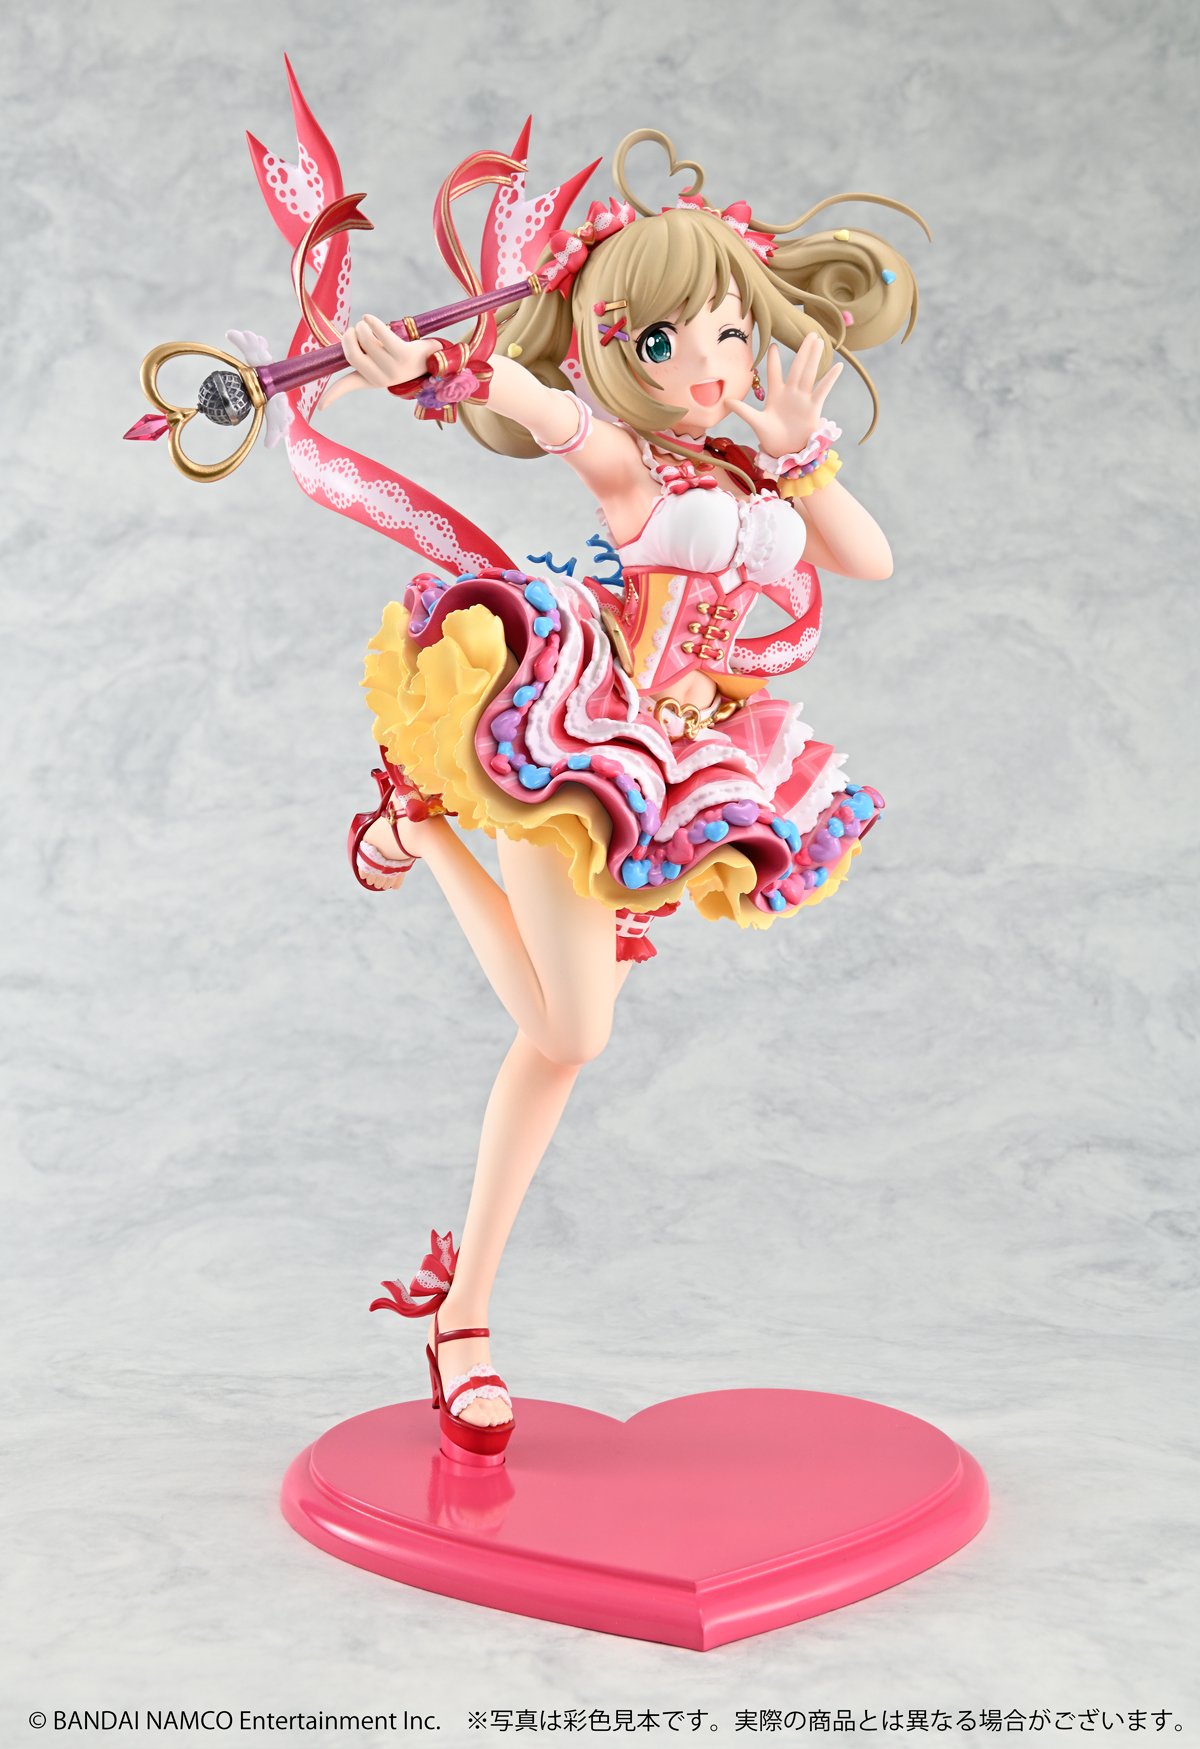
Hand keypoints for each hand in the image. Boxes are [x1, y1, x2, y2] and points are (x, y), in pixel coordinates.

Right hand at [316, 314, 438, 411]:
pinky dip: (371, 321)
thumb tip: (346, 344)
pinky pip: (380, 333)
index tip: (319, 408)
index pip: (347, 386)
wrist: (430, 358)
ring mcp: (392, 368)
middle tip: (354, 329)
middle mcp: (381, 379)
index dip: (332, 396)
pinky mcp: (403, 355)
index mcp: (371, 380)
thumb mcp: (380, 361)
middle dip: (349, 336)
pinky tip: (369, 318)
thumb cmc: (399, 357)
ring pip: (365, 339)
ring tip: (367, 324)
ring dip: (362, 326)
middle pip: (351, 354)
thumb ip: (363, 356)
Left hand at [728, 332, 842, 459]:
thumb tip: (727, 401)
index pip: (774, 373)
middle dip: (803, 351)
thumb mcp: (756, 422)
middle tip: (809, 333)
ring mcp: (803, 399)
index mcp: (776, 395)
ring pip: (809, 374)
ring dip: (814, 358)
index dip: (774, 360)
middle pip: (797, 367)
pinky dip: (830, 379)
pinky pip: (822, 390)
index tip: (774, 345)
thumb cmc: (771, 438)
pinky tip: (838, 366)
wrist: (786, 453)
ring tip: (820, 341)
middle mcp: (791, 393)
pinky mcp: (813, 407)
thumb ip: (743, 410)